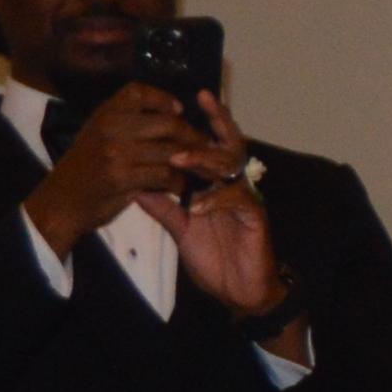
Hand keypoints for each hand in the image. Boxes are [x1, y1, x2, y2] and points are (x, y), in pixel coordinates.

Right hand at [31, 82, 211, 249]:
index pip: (139, 91)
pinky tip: (180, 187)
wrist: (61, 201)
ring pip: (170, 151)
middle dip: (191, 135)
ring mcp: (116, 151)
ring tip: (200, 168)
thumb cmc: (86, 168)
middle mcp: (110, 127)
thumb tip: (172, 115)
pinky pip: (164, 174)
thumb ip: (127, 124)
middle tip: (204, 146)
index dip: (163, 99)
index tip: (178, 110)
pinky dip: (177, 182)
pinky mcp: (122, 177)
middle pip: (167, 123)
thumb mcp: (99, 135)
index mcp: (105, 113)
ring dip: (191, 162)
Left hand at [154, 90, 295, 315]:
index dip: (203, 122)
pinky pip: (237, 198)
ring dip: (205, 160)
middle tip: (200, 103)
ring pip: (232, 166)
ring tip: (181, 159)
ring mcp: (247, 198)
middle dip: (216, 121)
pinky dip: (216, 200)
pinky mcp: (256, 216)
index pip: (211, 145)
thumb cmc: (214, 257)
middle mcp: (234, 184)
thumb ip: (162, 205)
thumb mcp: (180, 228)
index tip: (184, 101)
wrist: (238, 290)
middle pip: (230, 144)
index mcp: (217, 184)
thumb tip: (135, 185)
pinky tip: (197, 207)